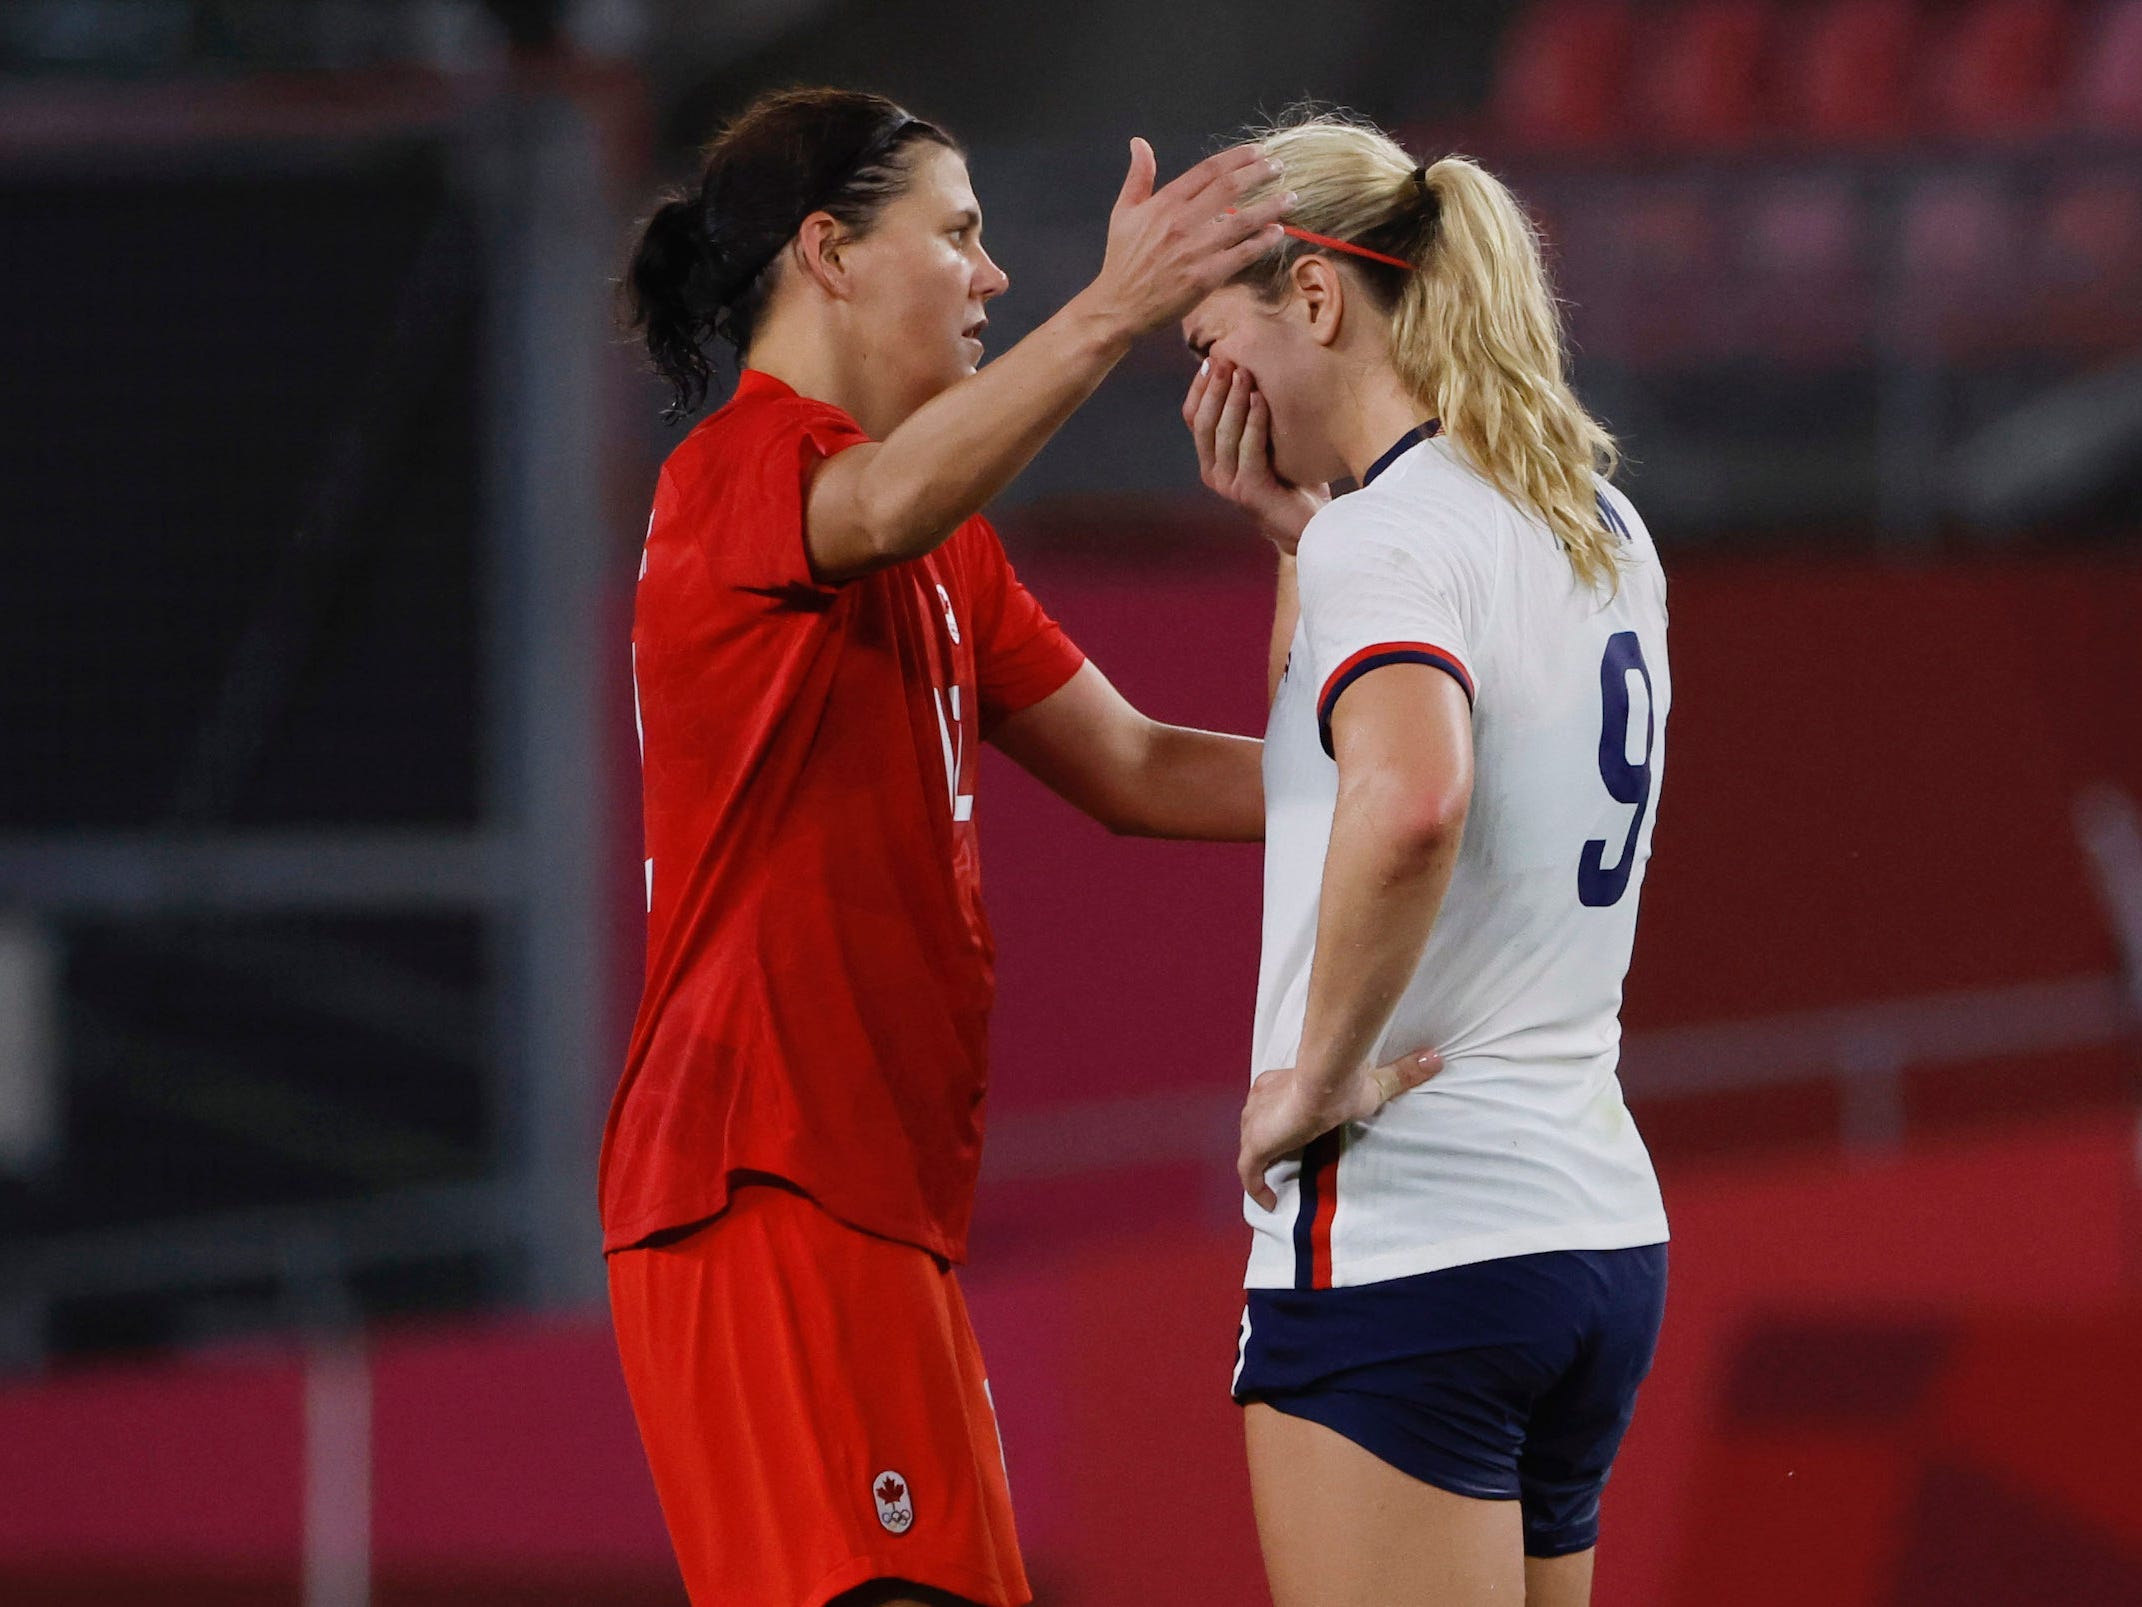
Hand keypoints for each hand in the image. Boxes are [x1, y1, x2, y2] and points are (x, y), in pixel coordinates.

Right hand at [1083, 140, 1292, 341]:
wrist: (1119, 306)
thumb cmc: (1122, 260)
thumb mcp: (1124, 212)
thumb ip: (1138, 176)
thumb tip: (1139, 142)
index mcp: (1165, 203)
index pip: (1208, 170)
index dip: (1237, 158)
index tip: (1257, 153)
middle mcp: (1183, 222)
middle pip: (1230, 188)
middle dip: (1259, 174)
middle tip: (1279, 168)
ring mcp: (1196, 250)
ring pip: (1242, 221)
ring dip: (1270, 206)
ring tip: (1291, 197)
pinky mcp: (1206, 277)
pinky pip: (1242, 254)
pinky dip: (1262, 242)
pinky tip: (1277, 232)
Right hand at [1184, 356, 1330, 552]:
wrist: (1312, 522)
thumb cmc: (1293, 477)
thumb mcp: (1269, 440)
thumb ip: (1254, 414)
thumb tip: (1253, 366)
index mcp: (1212, 458)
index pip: (1192, 417)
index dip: (1199, 388)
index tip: (1213, 359)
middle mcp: (1213, 472)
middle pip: (1202, 423)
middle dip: (1214, 388)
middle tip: (1227, 360)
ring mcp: (1228, 484)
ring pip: (1222, 434)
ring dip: (1233, 400)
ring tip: (1245, 373)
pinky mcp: (1249, 491)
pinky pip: (1248, 450)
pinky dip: (1254, 422)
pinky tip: (1262, 400)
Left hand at [1238, 1048, 1442, 1210]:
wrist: (1325, 1085)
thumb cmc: (1344, 1082)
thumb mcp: (1375, 1082)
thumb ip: (1402, 1073)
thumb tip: (1435, 1058)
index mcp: (1277, 1083)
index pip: (1272, 1101)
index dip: (1279, 1116)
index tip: (1292, 1128)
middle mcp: (1259, 1100)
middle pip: (1256, 1122)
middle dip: (1267, 1138)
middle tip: (1285, 1155)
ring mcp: (1254, 1124)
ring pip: (1251, 1145)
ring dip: (1262, 1161)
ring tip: (1277, 1178)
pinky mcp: (1256, 1146)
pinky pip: (1249, 1173)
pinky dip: (1257, 1188)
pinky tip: (1269, 1202)